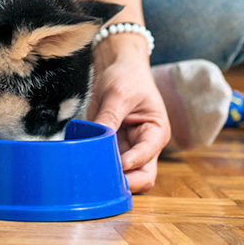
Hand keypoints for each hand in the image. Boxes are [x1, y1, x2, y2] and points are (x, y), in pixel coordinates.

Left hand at [86, 34, 170, 192]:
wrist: (118, 65)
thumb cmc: (126, 76)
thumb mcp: (118, 94)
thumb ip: (109, 117)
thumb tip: (98, 140)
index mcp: (156, 132)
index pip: (147, 155)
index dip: (131, 162)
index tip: (115, 164)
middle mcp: (146, 145)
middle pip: (142, 176)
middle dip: (125, 180)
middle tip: (103, 179)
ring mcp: (130, 147)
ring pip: (125, 174)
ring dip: (110, 175)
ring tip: (93, 172)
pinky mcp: (114, 145)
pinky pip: (108, 162)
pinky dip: (99, 164)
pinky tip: (87, 162)